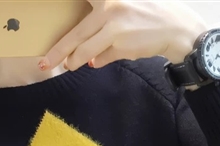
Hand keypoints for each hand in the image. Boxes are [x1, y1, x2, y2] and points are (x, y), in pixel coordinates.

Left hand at [40, 1, 207, 70]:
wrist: (175, 28)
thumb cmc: (148, 18)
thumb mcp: (122, 12)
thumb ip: (102, 25)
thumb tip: (87, 52)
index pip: (80, 2)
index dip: (65, 37)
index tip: (50, 51)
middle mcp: (108, 7)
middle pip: (75, 34)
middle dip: (57, 52)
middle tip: (44, 63)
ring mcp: (113, 27)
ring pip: (85, 51)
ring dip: (74, 61)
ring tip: (68, 65)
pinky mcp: (120, 44)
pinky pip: (101, 58)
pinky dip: (99, 61)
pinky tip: (98, 61)